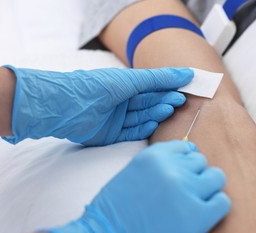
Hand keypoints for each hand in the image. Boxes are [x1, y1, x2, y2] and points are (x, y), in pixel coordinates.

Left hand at [3, 66, 192, 145]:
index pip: (151, 88)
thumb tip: (186, 73)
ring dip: (156, 113)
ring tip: (168, 109)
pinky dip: (143, 128)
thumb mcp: (132, 79)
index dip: (167, 88)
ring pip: (142, 117)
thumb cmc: (98, 86)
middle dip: (164, 101)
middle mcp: (121, 102)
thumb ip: (158, 78)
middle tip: (179, 101)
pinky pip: (132, 132)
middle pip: (148, 103)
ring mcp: (116, 119)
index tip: (184, 89)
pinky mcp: (111, 135)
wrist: (69, 106)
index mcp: (124, 86)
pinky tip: (154, 123)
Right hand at [45, 140, 230, 232]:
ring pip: (216, 177)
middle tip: (183, 194)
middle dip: (194, 176)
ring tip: (193, 203)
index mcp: (155, 156)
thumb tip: (191, 151)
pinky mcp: (198, 216)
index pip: (186, 148)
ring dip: (208, 189)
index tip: (179, 176)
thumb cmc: (117, 210)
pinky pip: (222, 202)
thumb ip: (161, 161)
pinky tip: (200, 215)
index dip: (184, 163)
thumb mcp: (134, 172)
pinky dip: (215, 207)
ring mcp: (186, 191)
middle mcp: (172, 169)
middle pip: (201, 162)